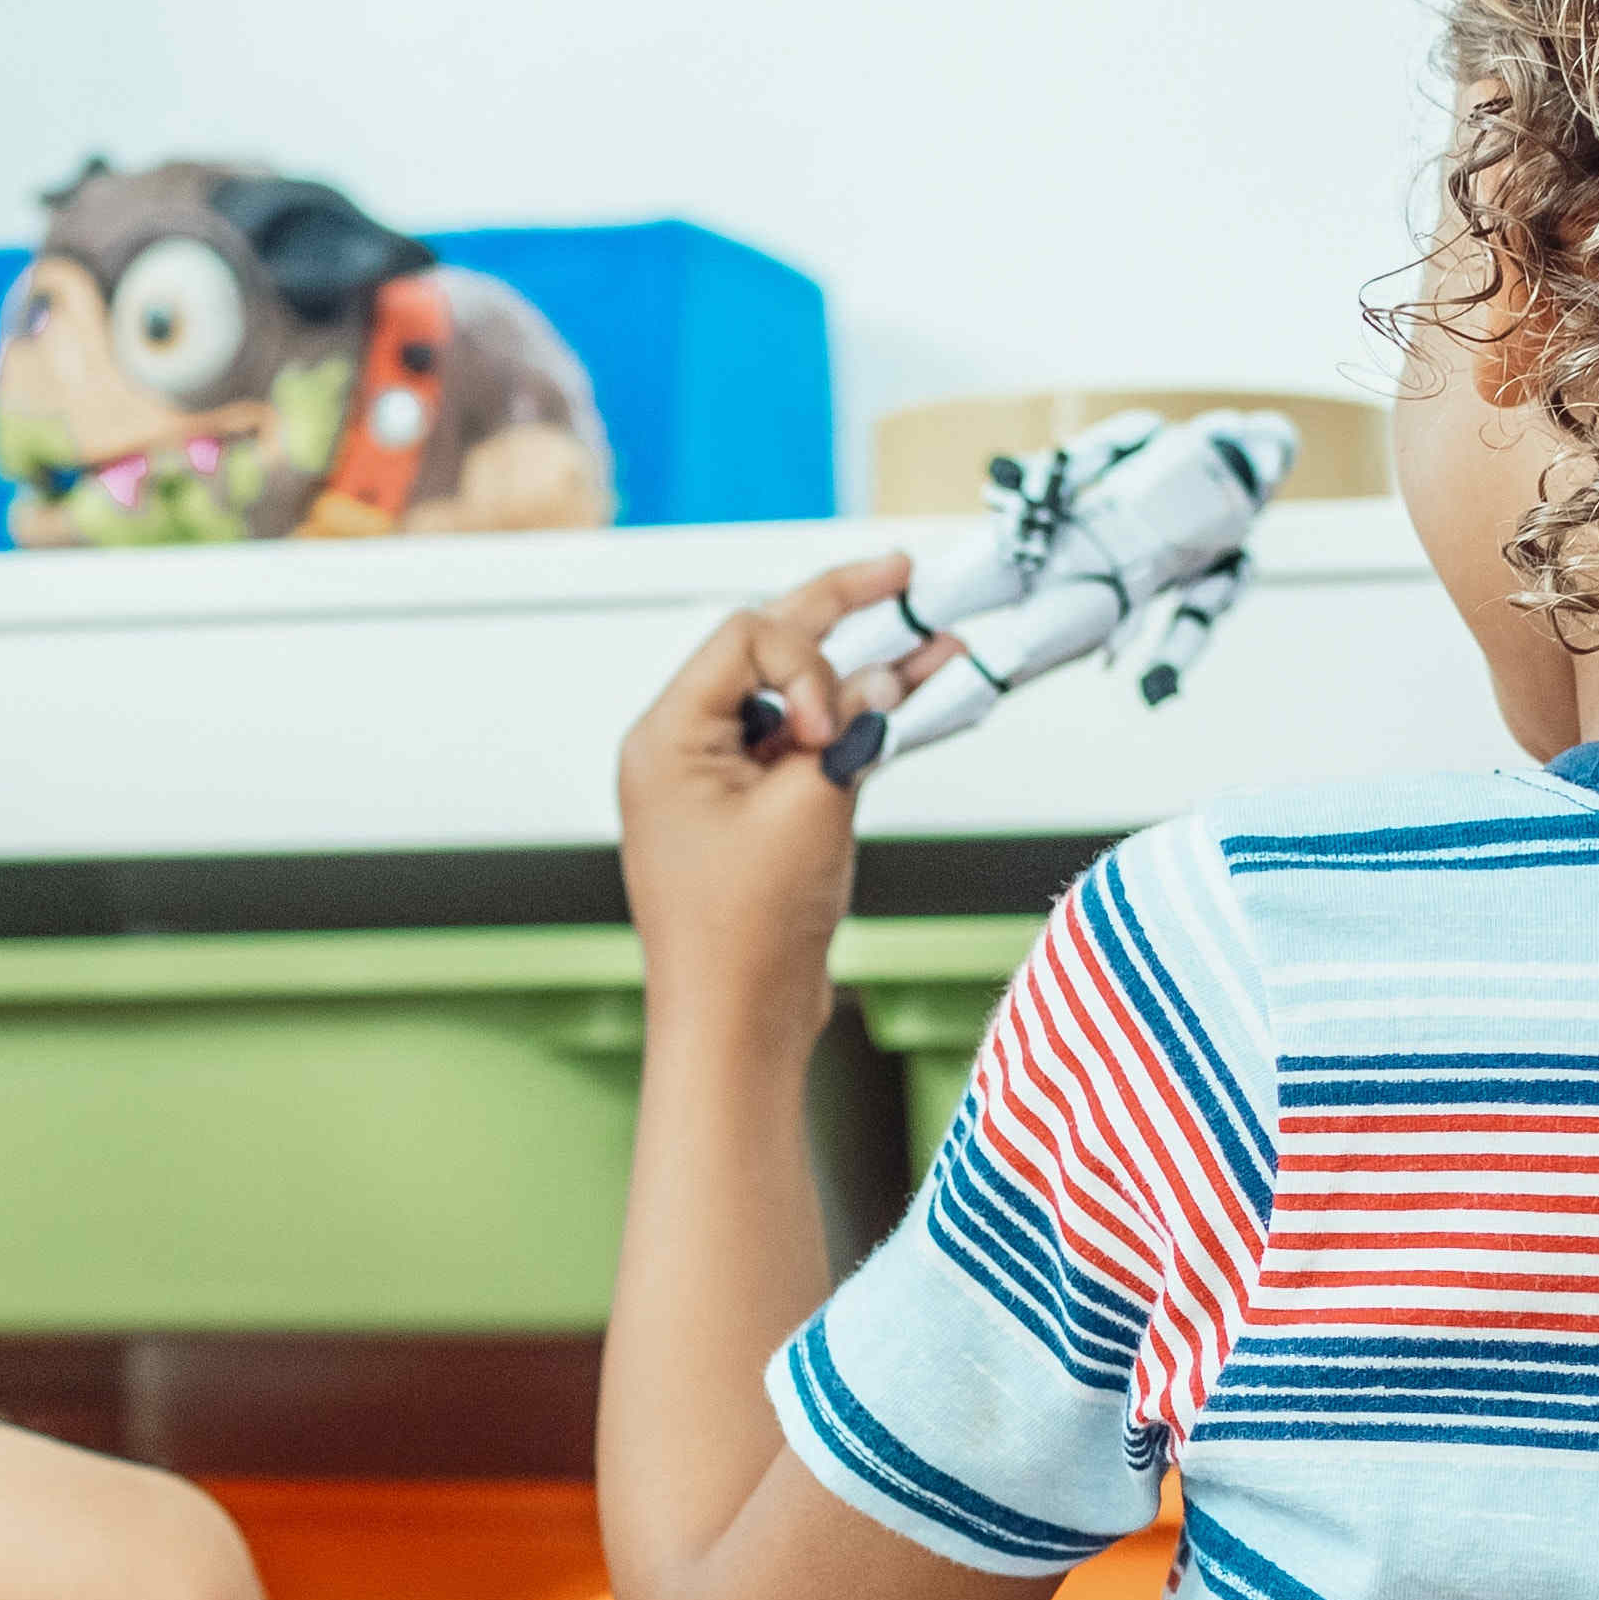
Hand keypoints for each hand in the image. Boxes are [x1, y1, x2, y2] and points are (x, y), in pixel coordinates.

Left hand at [619, 558, 944, 1041]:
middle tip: (898, 574)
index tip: (833, 730)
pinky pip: (803, 749)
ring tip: (932, 641)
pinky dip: (853, 729)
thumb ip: (850, 734)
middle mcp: (683, 749)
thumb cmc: (743, 938)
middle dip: (837, 615)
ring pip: (795, 700)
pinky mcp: (751, 813)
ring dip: (860, 676)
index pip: (746, 639)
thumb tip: (882, 681)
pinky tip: (908, 699)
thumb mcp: (808, 811)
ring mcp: (717, 782)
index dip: (808, 659)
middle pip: (767, 651)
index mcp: (666, 737)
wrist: (735, 1025)